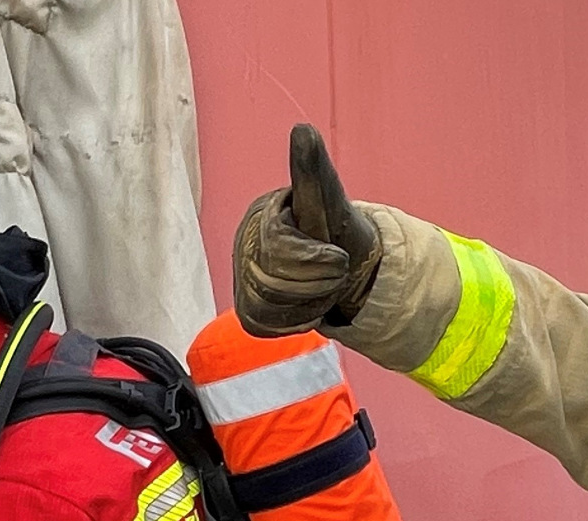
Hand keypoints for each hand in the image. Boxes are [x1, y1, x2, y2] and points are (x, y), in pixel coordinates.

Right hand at [232, 123, 381, 336]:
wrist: (347, 266)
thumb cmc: (336, 229)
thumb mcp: (330, 201)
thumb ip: (313, 171)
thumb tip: (303, 129)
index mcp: (260, 215)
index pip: (279, 249)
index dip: (316, 261)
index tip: (340, 260)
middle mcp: (243, 245)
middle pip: (274, 282)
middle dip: (317, 283)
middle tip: (336, 272)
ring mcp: (241, 278)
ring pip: (270, 306)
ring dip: (310, 302)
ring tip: (323, 285)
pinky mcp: (247, 310)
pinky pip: (266, 324)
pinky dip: (296, 319)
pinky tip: (308, 304)